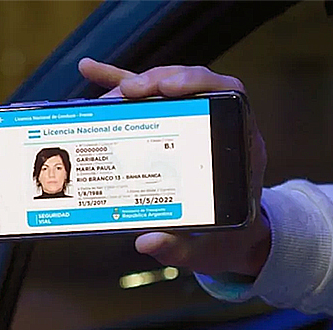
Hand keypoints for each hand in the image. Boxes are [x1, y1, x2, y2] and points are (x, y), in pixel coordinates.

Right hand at [78, 58, 270, 276]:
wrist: (232, 244)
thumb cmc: (226, 243)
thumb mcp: (207, 251)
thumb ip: (180, 249)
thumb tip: (147, 241)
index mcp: (240, 150)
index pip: (230, 96)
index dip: (201, 83)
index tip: (169, 88)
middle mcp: (219, 130)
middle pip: (194, 86)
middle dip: (158, 81)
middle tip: (127, 92)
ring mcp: (193, 127)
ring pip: (168, 91)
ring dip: (136, 84)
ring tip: (104, 92)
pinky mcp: (171, 132)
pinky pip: (146, 106)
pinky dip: (120, 89)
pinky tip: (92, 74)